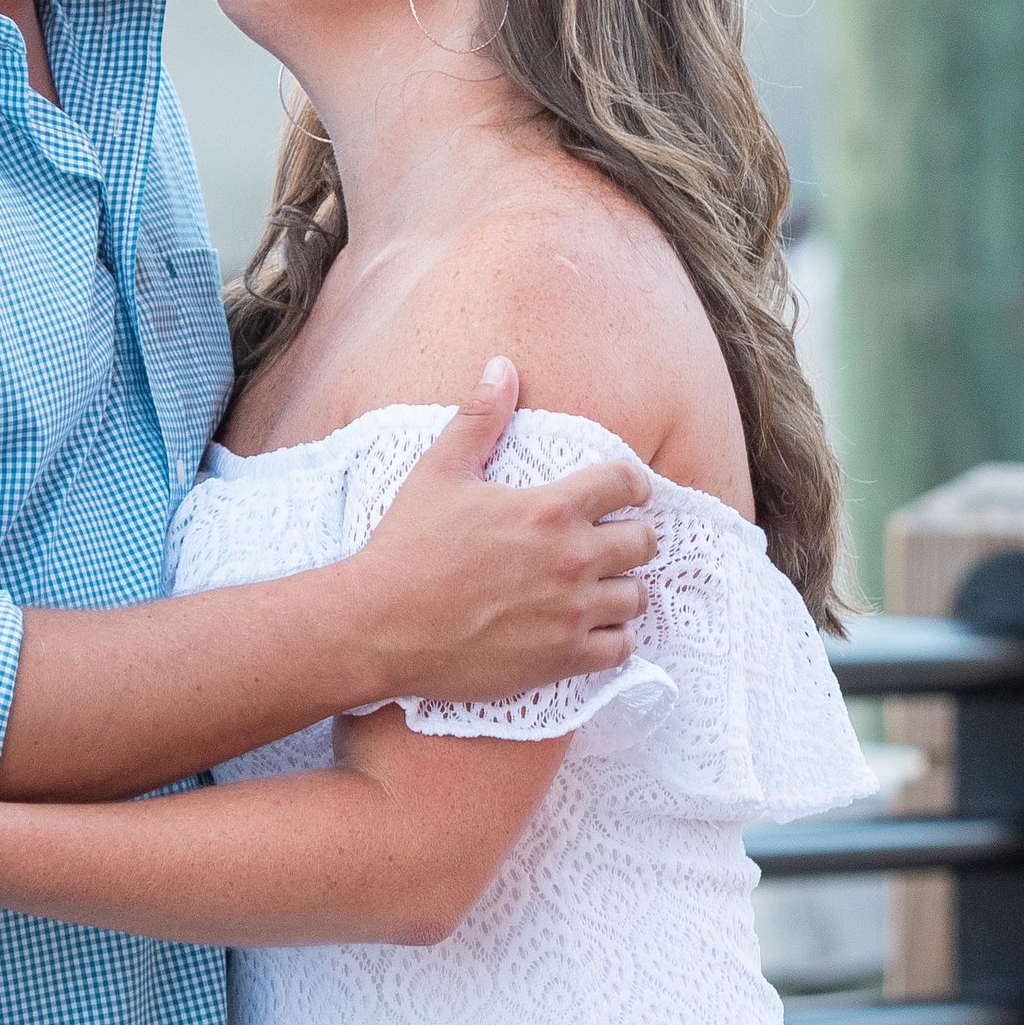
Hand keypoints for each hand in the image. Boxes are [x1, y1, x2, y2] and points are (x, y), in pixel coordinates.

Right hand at [357, 358, 655, 708]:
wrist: (380, 625)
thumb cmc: (407, 546)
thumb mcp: (439, 471)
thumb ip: (480, 418)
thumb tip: (502, 366)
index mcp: (548, 508)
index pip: (626, 482)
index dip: (633, 483)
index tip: (628, 492)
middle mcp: (570, 558)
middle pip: (643, 542)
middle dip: (632, 537)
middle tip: (611, 542)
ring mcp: (570, 612)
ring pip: (636, 597)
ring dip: (622, 589)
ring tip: (599, 588)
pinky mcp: (562, 658)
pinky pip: (622, 648)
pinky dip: (614, 639)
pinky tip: (592, 630)